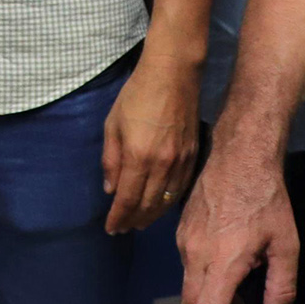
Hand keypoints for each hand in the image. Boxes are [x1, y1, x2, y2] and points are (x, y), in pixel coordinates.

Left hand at [103, 52, 201, 234]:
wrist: (173, 74)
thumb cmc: (136, 95)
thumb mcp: (113, 125)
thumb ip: (111, 160)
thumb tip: (111, 190)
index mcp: (138, 156)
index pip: (127, 199)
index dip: (118, 217)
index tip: (111, 229)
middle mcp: (162, 165)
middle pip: (147, 205)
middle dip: (133, 220)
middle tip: (123, 228)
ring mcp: (181, 162)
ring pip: (166, 201)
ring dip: (151, 216)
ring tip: (139, 222)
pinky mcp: (193, 156)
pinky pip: (181, 188)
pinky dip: (168, 202)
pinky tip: (160, 206)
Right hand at [177, 135, 298, 303]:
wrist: (239, 155)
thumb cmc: (267, 198)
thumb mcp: (286, 245)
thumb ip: (282, 287)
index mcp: (223, 261)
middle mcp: (195, 254)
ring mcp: (184, 242)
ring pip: (188, 288)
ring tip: (238, 302)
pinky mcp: (181, 231)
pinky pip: (188, 267)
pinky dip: (203, 282)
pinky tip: (228, 271)